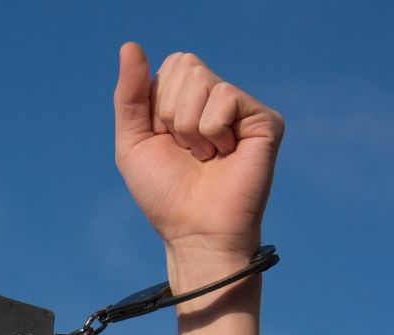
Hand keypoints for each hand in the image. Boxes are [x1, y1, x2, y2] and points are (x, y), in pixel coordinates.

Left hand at [113, 43, 282, 289]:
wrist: (193, 230)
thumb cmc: (165, 193)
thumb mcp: (133, 142)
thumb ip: (129, 94)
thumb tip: (130, 45)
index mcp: (187, 100)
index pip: (168, 67)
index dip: (156, 106)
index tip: (165, 140)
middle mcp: (216, 99)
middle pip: (184, 65)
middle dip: (171, 113)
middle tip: (186, 149)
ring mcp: (242, 109)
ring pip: (201, 80)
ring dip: (189, 127)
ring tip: (204, 155)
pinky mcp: (264, 120)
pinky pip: (225, 96)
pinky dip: (211, 131)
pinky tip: (224, 154)